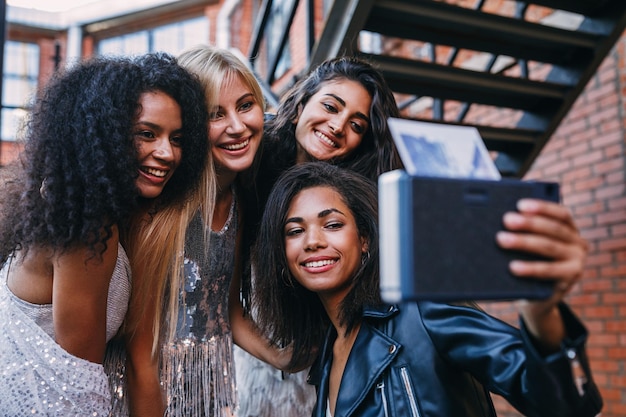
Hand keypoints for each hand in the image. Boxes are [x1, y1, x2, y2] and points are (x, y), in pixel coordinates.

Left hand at [496, 198, 587, 347]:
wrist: (536, 299)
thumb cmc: (528, 262)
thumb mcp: (529, 246)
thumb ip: (524, 231)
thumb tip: (501, 217)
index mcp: (570, 230)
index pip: (561, 213)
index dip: (542, 207)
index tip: (520, 204)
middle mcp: (578, 245)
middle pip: (553, 230)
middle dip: (528, 223)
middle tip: (506, 220)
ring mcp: (576, 264)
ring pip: (549, 248)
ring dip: (524, 242)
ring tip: (502, 239)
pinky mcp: (568, 282)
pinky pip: (547, 272)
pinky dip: (529, 268)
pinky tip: (512, 266)